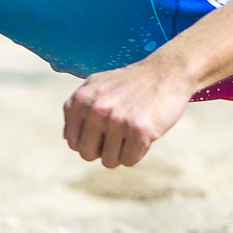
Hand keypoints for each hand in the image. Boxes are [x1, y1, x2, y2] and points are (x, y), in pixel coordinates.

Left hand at [62, 60, 194, 167]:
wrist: (166, 71)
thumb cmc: (131, 82)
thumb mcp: (97, 86)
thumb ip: (77, 108)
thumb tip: (66, 139)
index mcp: (79, 100)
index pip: (73, 143)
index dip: (91, 140)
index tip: (106, 127)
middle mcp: (94, 110)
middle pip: (88, 155)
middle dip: (104, 150)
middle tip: (120, 133)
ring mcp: (116, 120)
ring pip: (109, 161)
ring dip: (123, 151)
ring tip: (133, 129)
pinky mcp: (138, 130)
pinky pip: (130, 160)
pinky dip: (139, 152)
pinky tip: (146, 132)